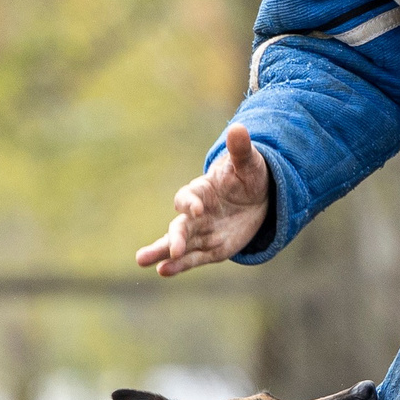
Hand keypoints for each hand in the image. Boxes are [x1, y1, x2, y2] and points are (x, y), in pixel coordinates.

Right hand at [136, 124, 271, 277]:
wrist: (258, 197)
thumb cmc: (249, 176)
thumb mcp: (248, 163)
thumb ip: (240, 150)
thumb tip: (238, 128)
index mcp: (201, 191)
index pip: (188, 197)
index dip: (190, 203)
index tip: (197, 210)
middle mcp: (195, 214)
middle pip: (179, 226)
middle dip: (173, 237)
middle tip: (170, 249)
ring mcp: (201, 233)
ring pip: (179, 244)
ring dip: (163, 253)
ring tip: (142, 260)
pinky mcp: (211, 249)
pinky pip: (194, 258)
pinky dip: (180, 265)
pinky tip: (163, 271)